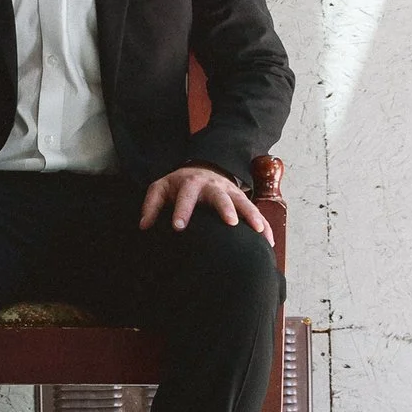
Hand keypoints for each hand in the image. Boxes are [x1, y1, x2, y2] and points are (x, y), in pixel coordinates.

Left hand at [139, 165, 274, 242]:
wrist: (202, 169)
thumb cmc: (178, 185)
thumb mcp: (160, 188)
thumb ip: (151, 206)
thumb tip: (144, 226)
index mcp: (190, 183)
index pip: (185, 196)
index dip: (181, 211)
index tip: (177, 228)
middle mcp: (213, 186)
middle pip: (220, 197)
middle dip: (226, 209)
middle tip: (230, 223)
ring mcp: (231, 192)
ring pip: (244, 202)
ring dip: (252, 215)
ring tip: (258, 231)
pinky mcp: (243, 199)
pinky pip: (256, 212)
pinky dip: (264, 226)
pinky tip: (268, 242)